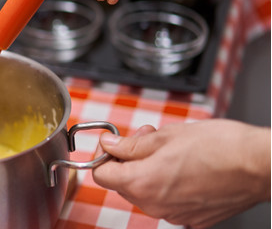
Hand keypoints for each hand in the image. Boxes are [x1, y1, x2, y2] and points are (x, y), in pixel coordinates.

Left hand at [93, 120, 270, 227]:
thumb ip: (130, 144)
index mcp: (143, 182)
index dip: (104, 155)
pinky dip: (168, 184)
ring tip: (171, 150)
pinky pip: (167, 201)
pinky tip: (185, 167)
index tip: (114, 143)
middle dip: (128, 160)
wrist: (260, 165)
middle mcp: (155, 205)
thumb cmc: (220, 146)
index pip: (100, 174)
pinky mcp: (192, 219)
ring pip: (145, 192)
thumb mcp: (166, 135)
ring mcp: (174, 215)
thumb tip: (108, 144)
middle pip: (122, 184)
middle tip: (147, 137)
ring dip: (148, 171)